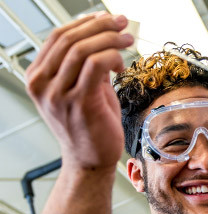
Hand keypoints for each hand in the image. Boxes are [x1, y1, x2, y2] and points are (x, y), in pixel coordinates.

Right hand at [26, 13, 133, 170]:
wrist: (90, 160)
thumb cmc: (89, 127)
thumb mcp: (83, 90)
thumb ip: (87, 66)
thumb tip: (103, 39)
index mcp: (38, 77)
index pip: (58, 37)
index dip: (85, 22)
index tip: (107, 18)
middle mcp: (42, 84)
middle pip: (69, 38)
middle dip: (101, 26)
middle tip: (122, 24)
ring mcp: (58, 94)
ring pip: (82, 49)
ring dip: (110, 39)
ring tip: (128, 40)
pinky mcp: (79, 103)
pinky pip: (95, 65)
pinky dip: (111, 57)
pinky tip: (122, 65)